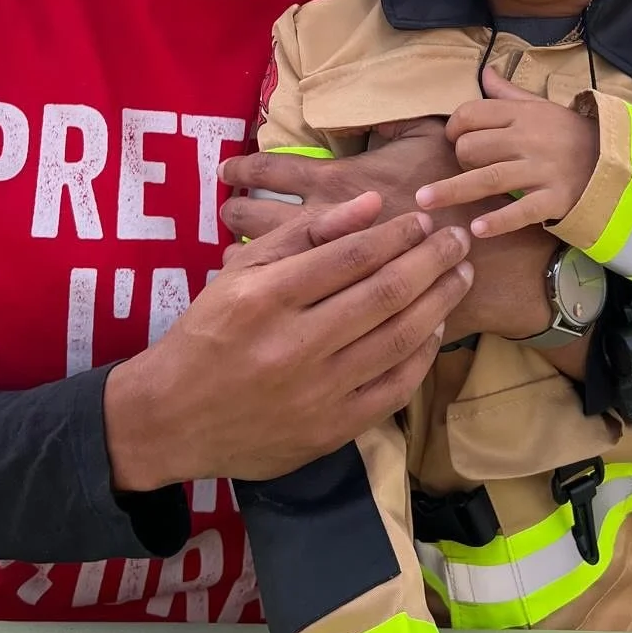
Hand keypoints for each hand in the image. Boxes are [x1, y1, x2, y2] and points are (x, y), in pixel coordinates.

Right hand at [103, 193, 472, 488]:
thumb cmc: (208, 333)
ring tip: (460, 275)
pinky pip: (394, 387)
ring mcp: (317, 392)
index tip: (424, 217)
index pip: (353, 255)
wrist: (171, 419)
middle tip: (459, 237)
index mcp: (267, 298)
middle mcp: (294, 345)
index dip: (398, 233)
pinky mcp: (331, 429)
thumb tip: (370, 203)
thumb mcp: (240, 271)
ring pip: (399, 339)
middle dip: (432, 259)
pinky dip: (422, 355)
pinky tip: (436, 328)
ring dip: (439, 302)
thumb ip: (305, 234)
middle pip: (385, 293)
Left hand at [221, 125, 558, 340]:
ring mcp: (330, 272)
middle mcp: (323, 227)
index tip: (229, 171)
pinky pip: (295, 303)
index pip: (273, 171)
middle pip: (258, 221)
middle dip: (237, 215)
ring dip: (244, 254)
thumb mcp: (430, 137)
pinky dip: (275, 293)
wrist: (494, 264)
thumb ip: (393, 121)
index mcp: (339, 182)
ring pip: (267, 265)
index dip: (245, 170)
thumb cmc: (462, 192)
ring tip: (230, 250)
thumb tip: (367, 106)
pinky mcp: (344, 302)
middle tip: (225, 210)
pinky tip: (268, 290)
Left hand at [414, 69, 598, 238]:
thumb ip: (509, 94)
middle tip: (464, 168)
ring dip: (453, 191)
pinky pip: (521, 211)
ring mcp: (541, 170)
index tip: (455, 139)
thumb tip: (485, 73)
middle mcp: (529, 139)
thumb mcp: (542, 107)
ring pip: (488, 178)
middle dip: (458, 160)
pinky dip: (499, 221)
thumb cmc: (572, 134)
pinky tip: (477, 229)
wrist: (619, 161)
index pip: (472, 114)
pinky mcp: (555, 199)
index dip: (454, 128)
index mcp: (523, 114)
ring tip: (425, 202)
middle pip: (473, 148)